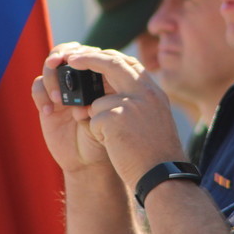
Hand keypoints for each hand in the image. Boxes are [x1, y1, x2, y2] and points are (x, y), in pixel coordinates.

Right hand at [32, 43, 112, 174]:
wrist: (88, 162)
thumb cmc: (105, 139)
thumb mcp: (108, 119)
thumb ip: (99, 104)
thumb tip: (85, 100)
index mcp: (100, 77)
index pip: (90, 53)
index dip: (82, 53)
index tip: (76, 61)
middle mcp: (80, 79)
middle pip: (67, 53)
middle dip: (60, 54)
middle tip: (56, 62)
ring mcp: (62, 89)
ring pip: (50, 68)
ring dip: (51, 78)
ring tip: (58, 99)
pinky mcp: (47, 102)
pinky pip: (38, 87)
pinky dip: (41, 95)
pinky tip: (49, 112)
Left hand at [63, 48, 184, 190]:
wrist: (162, 176)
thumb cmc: (155, 156)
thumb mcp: (154, 121)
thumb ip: (137, 103)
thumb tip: (107, 96)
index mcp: (154, 92)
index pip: (130, 64)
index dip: (109, 58)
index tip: (95, 57)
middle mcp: (145, 92)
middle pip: (112, 63)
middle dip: (89, 59)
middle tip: (71, 59)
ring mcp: (131, 102)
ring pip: (98, 100)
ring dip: (98, 119)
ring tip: (117, 140)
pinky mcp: (116, 116)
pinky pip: (93, 119)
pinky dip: (98, 133)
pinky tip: (115, 146)